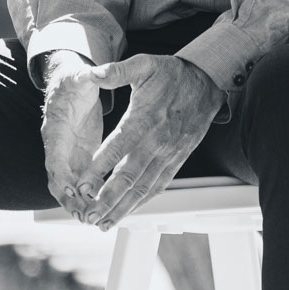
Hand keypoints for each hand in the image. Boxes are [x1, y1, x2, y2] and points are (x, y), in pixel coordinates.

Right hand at [40, 51, 103, 221]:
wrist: (70, 84)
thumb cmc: (75, 79)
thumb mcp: (80, 76)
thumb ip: (85, 76)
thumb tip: (90, 72)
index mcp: (55, 127)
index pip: (54, 155)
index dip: (61, 174)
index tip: (69, 190)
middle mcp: (58, 145)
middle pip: (58, 178)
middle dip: (69, 199)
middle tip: (84, 215)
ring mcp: (68, 154)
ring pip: (69, 185)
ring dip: (79, 203)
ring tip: (93, 220)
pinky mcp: (80, 158)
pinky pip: (82, 181)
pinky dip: (89, 196)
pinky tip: (103, 209)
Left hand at [75, 54, 224, 227]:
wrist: (206, 83)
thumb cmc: (172, 74)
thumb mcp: (145, 65)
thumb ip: (118, 71)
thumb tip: (95, 74)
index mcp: (145, 119)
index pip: (118, 148)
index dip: (99, 168)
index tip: (82, 185)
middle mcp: (156, 142)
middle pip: (129, 176)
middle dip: (107, 199)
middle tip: (89, 216)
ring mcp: (168, 154)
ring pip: (143, 187)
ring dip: (123, 207)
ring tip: (103, 223)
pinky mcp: (176, 160)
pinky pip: (158, 185)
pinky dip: (143, 201)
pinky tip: (128, 212)